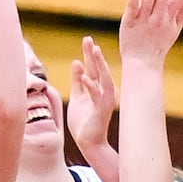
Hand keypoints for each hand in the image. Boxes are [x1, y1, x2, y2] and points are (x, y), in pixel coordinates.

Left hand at [67, 35, 117, 149]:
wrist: (89, 142)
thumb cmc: (84, 121)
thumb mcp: (78, 97)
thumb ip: (77, 81)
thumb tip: (77, 62)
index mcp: (99, 88)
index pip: (94, 68)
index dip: (90, 54)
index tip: (87, 40)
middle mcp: (105, 92)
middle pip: (99, 69)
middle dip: (94, 54)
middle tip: (89, 39)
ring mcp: (105, 100)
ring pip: (104, 78)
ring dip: (99, 64)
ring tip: (94, 51)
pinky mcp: (102, 110)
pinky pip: (97, 96)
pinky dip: (91, 86)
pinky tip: (84, 77)